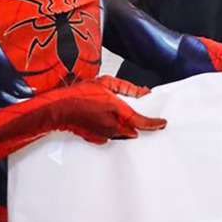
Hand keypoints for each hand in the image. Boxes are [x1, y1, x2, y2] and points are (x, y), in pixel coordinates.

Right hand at [50, 76, 165, 143]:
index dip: (155, 124)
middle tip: (128, 111)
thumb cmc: (79, 95)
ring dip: (122, 125)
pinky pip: (110, 135)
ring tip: (107, 111)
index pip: (143, 122)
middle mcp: (114, 126)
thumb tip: (142, 92)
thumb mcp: (106, 83)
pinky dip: (110, 128)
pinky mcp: (97, 139)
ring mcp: (105, 135)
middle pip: (134, 129)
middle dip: (136, 122)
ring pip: (122, 133)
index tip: (162, 123)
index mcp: (118, 111)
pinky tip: (100, 118)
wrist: (59, 108)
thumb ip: (128, 88)